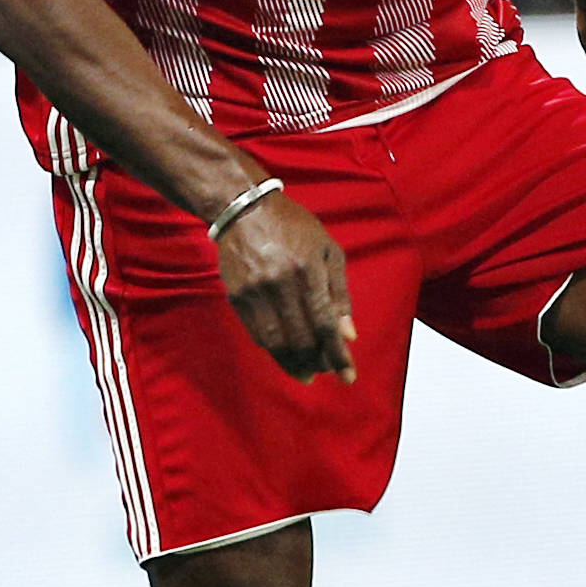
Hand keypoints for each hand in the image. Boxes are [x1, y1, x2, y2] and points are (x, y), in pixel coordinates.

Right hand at [215, 189, 356, 383]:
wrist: (245, 210)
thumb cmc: (295, 228)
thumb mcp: (328, 250)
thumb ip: (340, 293)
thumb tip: (349, 335)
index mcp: (308, 271)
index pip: (326, 324)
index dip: (337, 355)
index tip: (348, 376)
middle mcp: (281, 284)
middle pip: (301, 339)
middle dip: (317, 362)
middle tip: (327, 371)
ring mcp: (256, 292)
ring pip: (276, 343)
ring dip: (294, 364)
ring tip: (307, 373)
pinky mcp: (237, 298)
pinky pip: (258, 334)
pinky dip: (274, 350)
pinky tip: (286, 354)